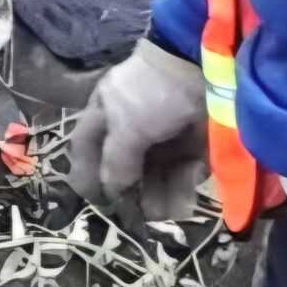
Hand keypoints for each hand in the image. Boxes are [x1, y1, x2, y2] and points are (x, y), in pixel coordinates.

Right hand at [66, 41, 209, 223]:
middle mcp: (132, 125)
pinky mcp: (192, 145)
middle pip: (122, 166)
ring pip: (153, 174)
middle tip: (131, 217)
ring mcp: (163, 135)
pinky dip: (178, 191)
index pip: (86, 144)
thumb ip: (115, 161)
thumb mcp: (125, 125)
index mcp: (106, 112)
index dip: (84, 170)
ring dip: (154, 197)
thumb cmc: (151, 93)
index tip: (90, 199)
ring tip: (159, 216)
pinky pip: (181, 174)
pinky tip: (179, 207)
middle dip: (127, 192)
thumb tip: (110, 190)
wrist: (203, 69)